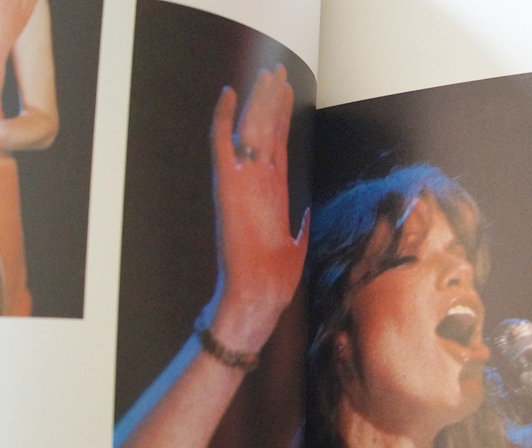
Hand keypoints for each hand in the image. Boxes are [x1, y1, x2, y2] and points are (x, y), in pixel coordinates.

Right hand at [210, 65, 308, 346]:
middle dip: (272, 99)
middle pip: (265, 130)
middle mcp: (255, 183)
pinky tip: (230, 93)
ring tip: (269, 72)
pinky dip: (224, 119)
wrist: (258, 293)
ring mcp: (241, 183)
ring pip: (251, 130)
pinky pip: (223, 145)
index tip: (287, 92)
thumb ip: (302, 223)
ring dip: (261, 100)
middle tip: (277, 70)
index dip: (281, 116)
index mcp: (271, 193)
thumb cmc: (275, 278)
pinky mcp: (227, 189)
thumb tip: (308, 211)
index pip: (276, 144)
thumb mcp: (296, 244)